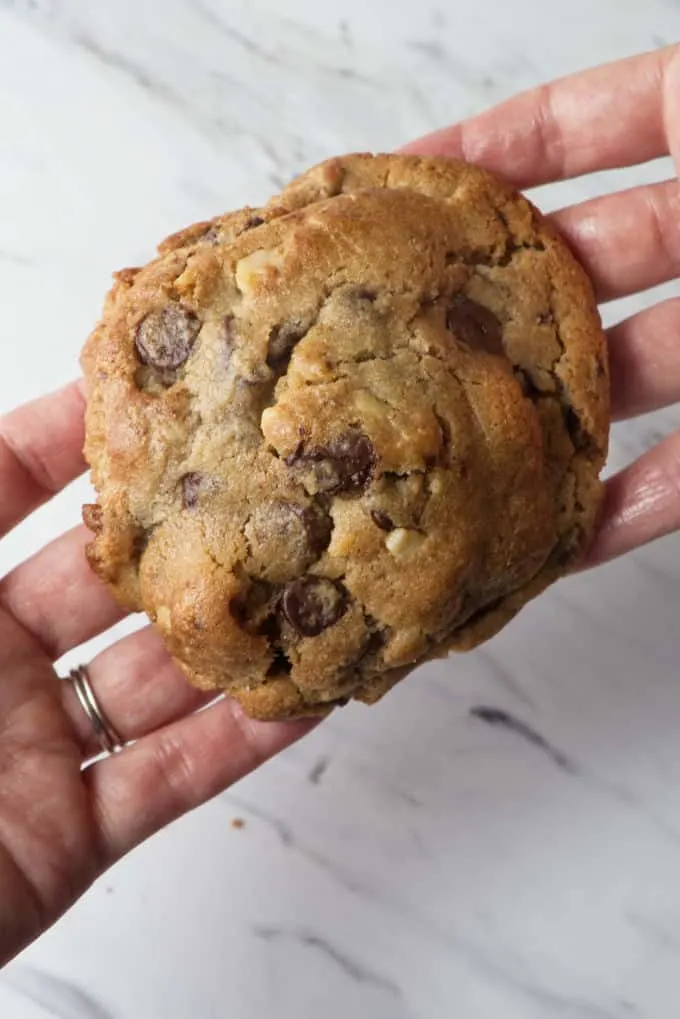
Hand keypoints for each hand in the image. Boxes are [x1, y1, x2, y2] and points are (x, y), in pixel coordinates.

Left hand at [0, 381, 312, 965]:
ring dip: (234, 639)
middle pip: (107, 582)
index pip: (6, 487)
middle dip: (184, 534)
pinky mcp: (68, 833)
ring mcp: (32, 747)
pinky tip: (305, 697)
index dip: (73, 436)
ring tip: (314, 582)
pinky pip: (170, 780)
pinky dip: (242, 744)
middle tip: (266, 484)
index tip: (154, 392)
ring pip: (157, 680)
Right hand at [405, 44, 679, 566]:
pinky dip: (637, 497)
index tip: (386, 196)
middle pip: (579, 266)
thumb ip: (638, 119)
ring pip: (628, 373)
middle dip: (489, 307)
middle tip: (393, 350)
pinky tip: (566, 535)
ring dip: (547, 418)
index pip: (579, 128)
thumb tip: (461, 145)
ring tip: (452, 453)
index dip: (481, 153)